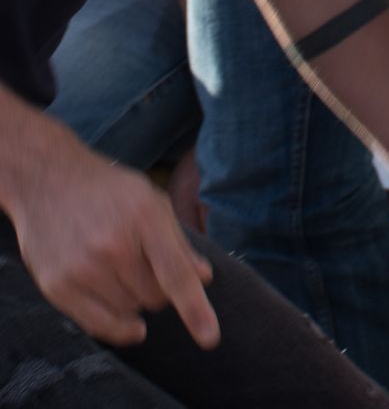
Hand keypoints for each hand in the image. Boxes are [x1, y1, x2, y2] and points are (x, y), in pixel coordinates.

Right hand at [10, 133, 217, 349]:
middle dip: (159, 288)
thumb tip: (204, 278)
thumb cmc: (109, 192)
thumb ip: (178, 243)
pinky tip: (127, 321)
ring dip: (133, 300)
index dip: (195, 308)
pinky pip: (99, 326)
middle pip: (156, 298)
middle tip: (142, 263)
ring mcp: (82, 268)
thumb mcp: (151, 201)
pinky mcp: (57, 287)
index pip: (176, 273)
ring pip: (130, 312)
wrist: (49, 181)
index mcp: (145, 216)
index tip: (209, 338)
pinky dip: (118, 327)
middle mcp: (113, 244)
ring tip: (118, 269)